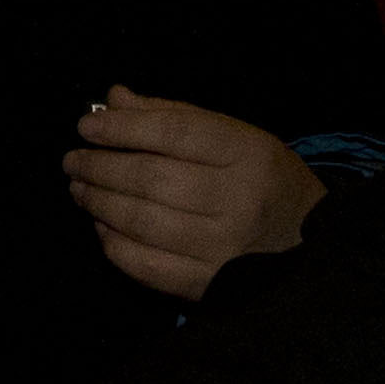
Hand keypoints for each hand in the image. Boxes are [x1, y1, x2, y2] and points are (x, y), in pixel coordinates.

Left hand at [64, 87, 323, 300]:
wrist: (310, 243)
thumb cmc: (264, 180)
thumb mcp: (235, 135)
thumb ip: (174, 116)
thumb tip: (115, 100)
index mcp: (248, 153)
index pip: (174, 133)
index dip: (123, 128)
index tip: (86, 126)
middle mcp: (239, 200)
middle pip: (151, 179)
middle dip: (101, 168)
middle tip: (73, 161)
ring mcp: (224, 247)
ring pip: (143, 222)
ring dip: (100, 203)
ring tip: (80, 188)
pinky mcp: (210, 284)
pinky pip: (147, 265)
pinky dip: (115, 245)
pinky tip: (101, 226)